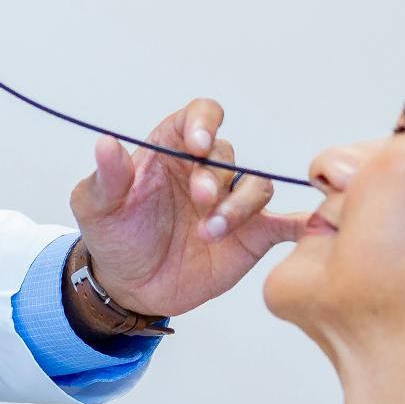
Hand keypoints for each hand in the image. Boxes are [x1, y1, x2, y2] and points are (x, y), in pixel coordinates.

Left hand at [68, 100, 307, 319]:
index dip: (204, 123)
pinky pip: (282, 222)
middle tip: (201, 202)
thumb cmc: (114, 236)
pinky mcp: (251, 235)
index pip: (198, 116)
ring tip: (212, 232)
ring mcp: (231, 201)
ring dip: (240, 205)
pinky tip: (308, 227)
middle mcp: (206, 169)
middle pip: (228, 155)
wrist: (130, 286)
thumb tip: (105, 142)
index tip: (198, 144)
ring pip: (256, 185)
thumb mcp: (96, 206)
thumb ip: (106, 176)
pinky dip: (300, 221)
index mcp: (171, 149)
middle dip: (216, 177)